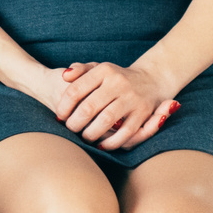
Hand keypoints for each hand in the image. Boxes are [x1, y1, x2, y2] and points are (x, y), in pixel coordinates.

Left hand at [46, 62, 179, 151]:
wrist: (152, 79)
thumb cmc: (116, 76)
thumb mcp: (99, 67)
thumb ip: (80, 69)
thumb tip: (64, 77)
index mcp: (104, 70)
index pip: (75, 90)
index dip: (64, 106)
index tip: (60, 116)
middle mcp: (118, 82)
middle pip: (88, 107)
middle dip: (75, 123)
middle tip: (70, 129)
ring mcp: (132, 98)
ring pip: (105, 121)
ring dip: (91, 133)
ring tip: (84, 137)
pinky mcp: (143, 113)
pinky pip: (125, 132)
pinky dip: (111, 142)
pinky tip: (102, 145)